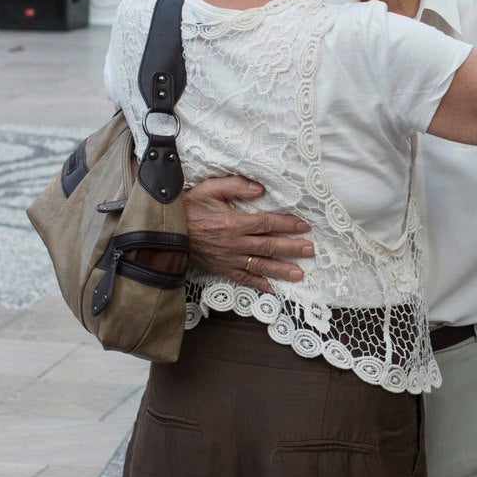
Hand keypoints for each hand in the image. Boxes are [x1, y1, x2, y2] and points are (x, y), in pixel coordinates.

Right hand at [182, 176, 314, 293]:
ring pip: (260, 265)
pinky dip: (259, 285)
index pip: (267, 223)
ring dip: (281, 270)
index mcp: (234, 222)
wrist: (166, 230)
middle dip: (291, 248)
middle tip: (310, 251)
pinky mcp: (222, 269)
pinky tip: (274, 289)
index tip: (304, 226)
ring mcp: (229, 258)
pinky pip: (244, 279)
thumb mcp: (210, 189)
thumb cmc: (189, 206)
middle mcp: (234, 243)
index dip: (287, 224)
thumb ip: (235, 186)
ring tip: (300, 274)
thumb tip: (260, 189)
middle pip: (268, 246)